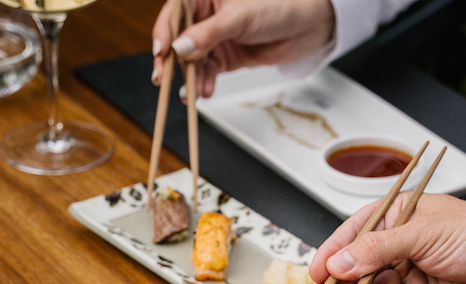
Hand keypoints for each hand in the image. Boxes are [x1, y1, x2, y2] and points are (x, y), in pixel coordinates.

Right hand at [152, 0, 334, 96]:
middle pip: (178, 39)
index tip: (161, 51)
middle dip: (171, 61)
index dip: (163, 32)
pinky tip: (206, 91)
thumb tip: (179, 49)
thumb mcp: (237, 19)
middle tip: (163, 79)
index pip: (174, 13)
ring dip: (190, 77)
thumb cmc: (276, 8)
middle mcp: (205, 16)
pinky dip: (205, 83)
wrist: (305, 28)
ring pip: (192, 60)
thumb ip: (207, 35)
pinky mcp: (225, 57)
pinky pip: (208, 72)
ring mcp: (214, 38)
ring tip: (191, 93)